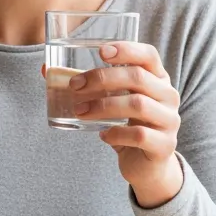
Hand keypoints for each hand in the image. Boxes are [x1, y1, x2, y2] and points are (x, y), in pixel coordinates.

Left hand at [71, 42, 184, 207]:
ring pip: (138, 105)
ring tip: (80, 111)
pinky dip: (116, 133)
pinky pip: (139, 135)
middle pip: (137, 77)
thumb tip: (45, 69)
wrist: (147, 166)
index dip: (127, 50)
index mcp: (158, 79)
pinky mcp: (165, 145)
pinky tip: (103, 135)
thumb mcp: (112, 101)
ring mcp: (169, 121)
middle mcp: (168, 96)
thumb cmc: (127, 126)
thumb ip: (87, 85)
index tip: (101, 52)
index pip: (148, 55)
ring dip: (103, 106)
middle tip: (75, 86)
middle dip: (102, 79)